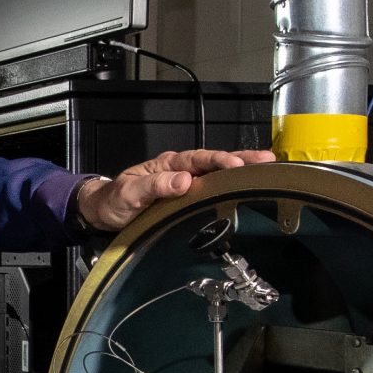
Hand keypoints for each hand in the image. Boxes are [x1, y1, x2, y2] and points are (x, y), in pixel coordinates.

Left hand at [75, 147, 275, 232]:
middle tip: (268, 161)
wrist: (103, 213)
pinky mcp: (188, 199)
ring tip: (268, 171)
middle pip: (215, 162)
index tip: (236, 164)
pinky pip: (212, 189)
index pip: (198, 158)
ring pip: (218, 174)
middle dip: (242, 160)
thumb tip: (183, 180)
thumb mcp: (129, 194)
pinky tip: (247, 189)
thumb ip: (154, 186)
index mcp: (168, 164)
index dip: (219, 161)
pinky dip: (231, 187)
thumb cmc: (114, 201)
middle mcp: (180, 170)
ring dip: (241, 172)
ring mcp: (186, 184)